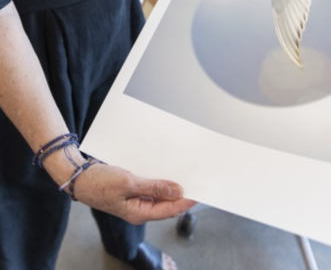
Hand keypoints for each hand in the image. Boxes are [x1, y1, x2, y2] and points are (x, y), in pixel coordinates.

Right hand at [72, 163, 196, 224]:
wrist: (78, 176)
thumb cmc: (98, 182)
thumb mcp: (128, 183)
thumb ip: (154, 187)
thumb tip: (178, 191)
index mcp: (139, 212)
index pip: (170, 210)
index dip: (187, 201)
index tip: (201, 192)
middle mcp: (140, 208)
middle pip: (168, 203)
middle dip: (183, 193)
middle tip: (198, 181)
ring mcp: (137, 199)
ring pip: (161, 194)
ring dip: (172, 184)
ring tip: (187, 174)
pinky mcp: (133, 189)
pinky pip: (152, 185)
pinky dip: (161, 178)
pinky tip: (168, 169)